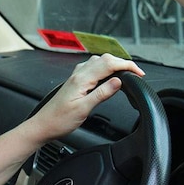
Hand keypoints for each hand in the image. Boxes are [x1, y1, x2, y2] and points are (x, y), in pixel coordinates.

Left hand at [27, 54, 143, 141]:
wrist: (43, 125)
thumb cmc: (60, 120)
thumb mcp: (84, 109)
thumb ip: (102, 93)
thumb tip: (118, 81)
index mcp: (82, 79)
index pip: (109, 64)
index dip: (127, 66)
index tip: (139, 73)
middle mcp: (78, 74)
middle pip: (105, 59)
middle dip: (123, 63)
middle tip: (136, 74)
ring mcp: (76, 76)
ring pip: (99, 61)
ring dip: (114, 64)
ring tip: (126, 73)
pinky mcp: (75, 81)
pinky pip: (92, 67)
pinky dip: (105, 68)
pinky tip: (107, 75)